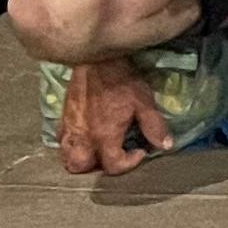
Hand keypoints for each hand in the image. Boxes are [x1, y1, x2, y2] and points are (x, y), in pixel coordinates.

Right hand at [54, 55, 171, 176]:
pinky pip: (61, 139)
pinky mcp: (62, 117)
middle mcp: (84, 137)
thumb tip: (166, 145)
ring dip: (81, 159)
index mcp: (105, 137)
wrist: (97, 60)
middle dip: (98, 167)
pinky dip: (70, 144)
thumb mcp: (144, 103)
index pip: (113, 166)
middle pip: (83, 167)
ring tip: (95, 150)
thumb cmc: (122, 81)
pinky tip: (83, 135)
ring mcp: (70, 128)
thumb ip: (154, 127)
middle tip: (113, 153)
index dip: (130, 163)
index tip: (140, 150)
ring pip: (67, 157)